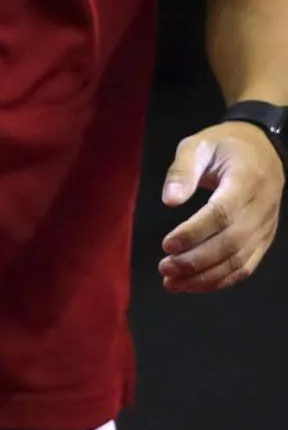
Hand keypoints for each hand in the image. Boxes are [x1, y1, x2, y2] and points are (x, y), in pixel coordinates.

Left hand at [159, 121, 283, 292]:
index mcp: (246, 180)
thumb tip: (169, 201)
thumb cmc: (225, 145)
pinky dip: (221, 280)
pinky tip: (194, 284)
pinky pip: (246, 266)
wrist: (263, 149)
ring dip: (205, 277)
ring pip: (239, 261)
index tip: (166, 244)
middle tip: (164, 268)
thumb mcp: (198, 145)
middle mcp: (261, 208)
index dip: (195, 232)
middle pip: (231, 243)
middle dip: (196, 261)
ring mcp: (265, 227)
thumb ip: (182, 171)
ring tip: (172, 282)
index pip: (222, 213)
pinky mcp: (264, 239)